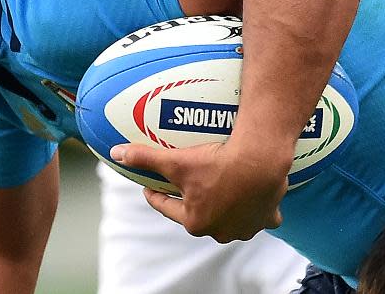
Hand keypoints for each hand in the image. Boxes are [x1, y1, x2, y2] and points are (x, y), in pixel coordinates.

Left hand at [110, 140, 289, 242]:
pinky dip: (252, 206)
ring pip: (228, 217)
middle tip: (185, 181)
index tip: (150, 184)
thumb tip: (117, 153)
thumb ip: (145, 158)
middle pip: (198, 214)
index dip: (155, 194)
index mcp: (195, 223)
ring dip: (221, 206)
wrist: (260, 161)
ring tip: (215, 186)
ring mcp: (246, 227)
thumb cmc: (216, 164)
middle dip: (190, 201)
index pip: (166, 207)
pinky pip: (258, 214)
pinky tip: (249, 194)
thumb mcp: (176, 160)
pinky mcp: (268, 218)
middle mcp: (221, 232)